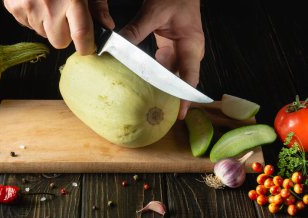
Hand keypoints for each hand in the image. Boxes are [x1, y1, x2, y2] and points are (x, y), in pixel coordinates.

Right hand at [3, 0, 114, 54]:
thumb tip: (106, 25)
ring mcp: (29, 7)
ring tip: (50, 3)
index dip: (87, 46)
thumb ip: (98, 5)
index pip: (81, 35)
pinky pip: (28, 25)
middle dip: (65, 35)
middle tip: (66, 17)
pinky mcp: (14, 7)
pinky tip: (37, 1)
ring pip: (43, 34)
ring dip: (48, 25)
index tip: (88, 47)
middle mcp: (49, 5)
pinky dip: (34, 17)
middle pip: (60, 42)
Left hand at [119, 0, 204, 118]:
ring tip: (147, 98)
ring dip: (159, 84)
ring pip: (171, 74)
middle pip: (180, 79)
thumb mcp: (153, 12)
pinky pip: (164, 66)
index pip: (190, 76)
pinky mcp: (173, 49)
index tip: (180, 113)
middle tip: (158, 110)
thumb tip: (117, 46)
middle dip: (169, 95)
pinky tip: (142, 77)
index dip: (185, 97)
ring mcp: (182, 51)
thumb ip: (136, 30)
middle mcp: (190, 51)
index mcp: (191, 44)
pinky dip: (153, 72)